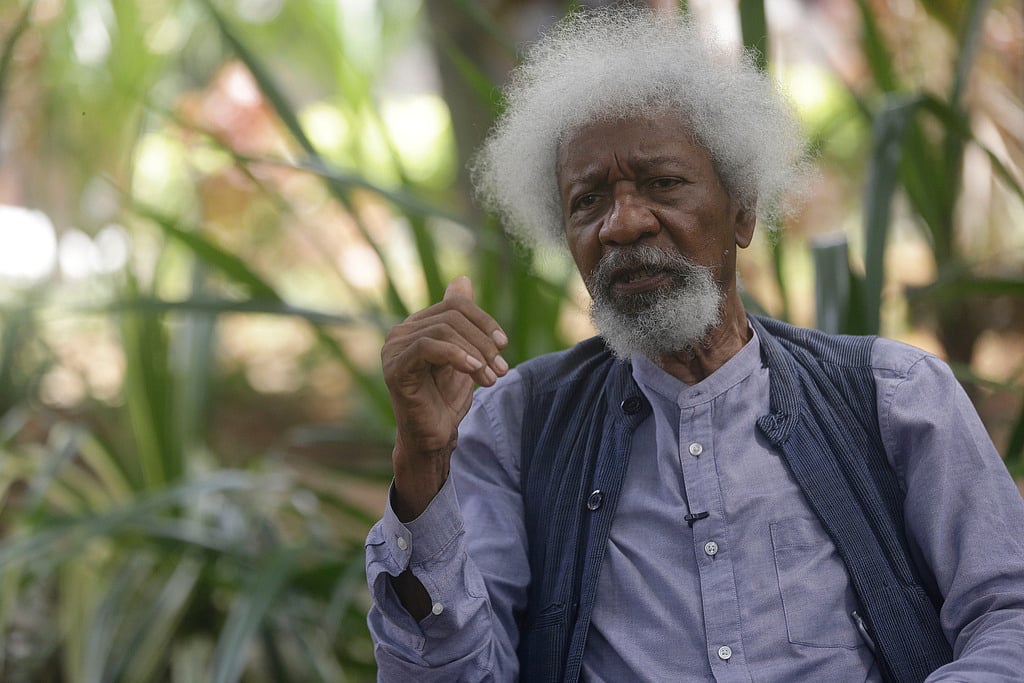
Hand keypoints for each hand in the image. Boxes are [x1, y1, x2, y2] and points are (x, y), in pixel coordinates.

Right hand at [381, 276, 508, 519]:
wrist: (433, 437)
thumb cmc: (446, 399)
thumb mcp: (464, 354)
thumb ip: (462, 320)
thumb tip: (462, 279)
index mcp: (417, 326)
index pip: (455, 305)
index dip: (484, 321)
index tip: (504, 346)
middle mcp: (401, 332)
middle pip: (452, 316)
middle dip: (483, 341)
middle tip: (502, 369)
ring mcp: (394, 349)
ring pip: (443, 330)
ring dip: (475, 353)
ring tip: (492, 378)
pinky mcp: (394, 368)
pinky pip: (428, 347)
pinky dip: (456, 356)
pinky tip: (474, 372)